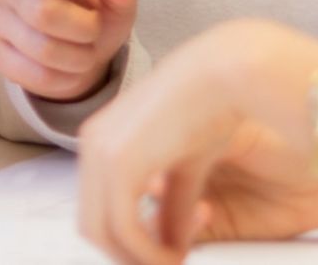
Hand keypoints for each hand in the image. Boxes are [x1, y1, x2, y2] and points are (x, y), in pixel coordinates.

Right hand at [0, 0, 140, 103]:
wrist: (81, 46)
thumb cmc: (94, 7)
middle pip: (42, 11)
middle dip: (84, 27)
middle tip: (95, 28)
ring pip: (42, 48)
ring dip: (79, 56)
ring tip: (87, 50)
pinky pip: (34, 74)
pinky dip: (65, 77)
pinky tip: (71, 69)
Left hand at [73, 21, 317, 263]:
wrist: (225, 71)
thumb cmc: (213, 107)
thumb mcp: (186, 165)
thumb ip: (173, 203)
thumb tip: (170, 245)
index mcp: (99, 140)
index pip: (95, 209)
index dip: (129, 241)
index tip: (170, 251)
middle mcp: (91, 146)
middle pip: (92, 228)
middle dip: (131, 256)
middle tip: (171, 261)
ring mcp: (100, 154)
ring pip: (103, 235)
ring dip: (141, 258)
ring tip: (178, 259)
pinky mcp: (120, 163)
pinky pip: (124, 230)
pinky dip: (149, 253)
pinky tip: (178, 253)